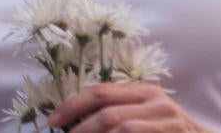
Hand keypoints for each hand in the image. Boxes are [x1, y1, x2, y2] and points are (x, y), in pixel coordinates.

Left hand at [47, 83, 211, 132]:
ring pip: (121, 128)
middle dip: (80, 128)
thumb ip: (118, 109)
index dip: (73, 105)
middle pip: (108, 112)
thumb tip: (72, 121)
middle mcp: (157, 102)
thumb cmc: (166, 130)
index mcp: (144, 91)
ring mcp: (168, 122)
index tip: (52, 120)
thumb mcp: (144, 113)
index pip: (101, 92)